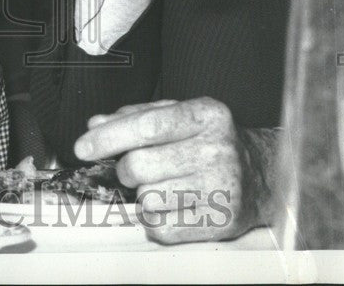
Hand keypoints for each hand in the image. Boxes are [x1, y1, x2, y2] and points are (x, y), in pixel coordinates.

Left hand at [74, 98, 279, 242]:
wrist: (260, 174)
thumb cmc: (211, 141)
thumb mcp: (179, 114)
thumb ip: (135, 117)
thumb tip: (96, 125)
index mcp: (205, 115)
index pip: (146, 126)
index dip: (107, 138)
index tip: (83, 148)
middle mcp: (216, 149)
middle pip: (139, 166)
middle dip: (125, 170)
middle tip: (136, 169)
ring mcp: (220, 187)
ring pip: (147, 199)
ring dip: (143, 195)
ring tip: (164, 185)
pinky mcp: (219, 221)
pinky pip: (160, 227)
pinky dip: (154, 219)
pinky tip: (170, 205)